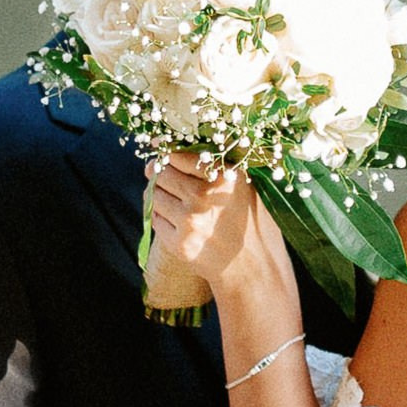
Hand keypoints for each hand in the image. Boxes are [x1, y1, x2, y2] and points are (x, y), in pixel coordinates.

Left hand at [149, 153, 283, 299]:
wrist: (252, 267)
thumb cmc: (247, 219)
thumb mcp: (243, 184)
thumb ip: (215, 161)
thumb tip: (164, 140)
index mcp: (224, 177)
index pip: (178, 154)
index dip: (168, 153)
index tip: (164, 152)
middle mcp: (204, 197)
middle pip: (160, 172)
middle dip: (161, 173)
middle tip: (168, 178)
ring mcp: (190, 222)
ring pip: (154, 195)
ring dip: (160, 195)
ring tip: (179, 203)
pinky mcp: (179, 243)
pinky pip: (155, 219)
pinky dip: (163, 218)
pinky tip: (181, 223)